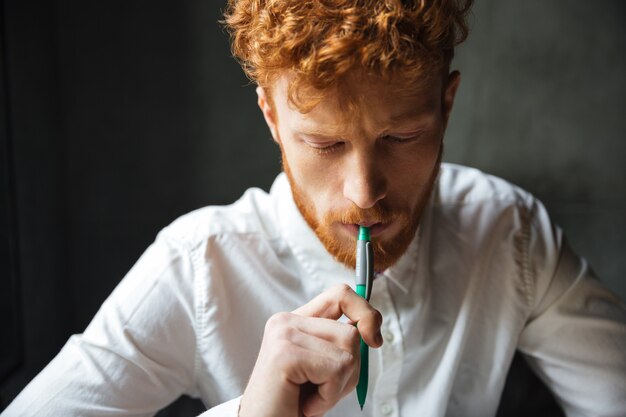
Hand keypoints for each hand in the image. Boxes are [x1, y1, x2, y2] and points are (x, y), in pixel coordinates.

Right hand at [239, 284, 383, 416]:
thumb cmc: (293, 404)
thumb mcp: (324, 368)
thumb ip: (341, 344)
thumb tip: (370, 332)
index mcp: (295, 321)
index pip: (341, 295)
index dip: (365, 312)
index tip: (374, 339)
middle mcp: (286, 321)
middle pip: (351, 332)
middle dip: (349, 370)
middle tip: (321, 389)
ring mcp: (284, 334)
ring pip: (348, 353)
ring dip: (338, 386)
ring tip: (311, 397)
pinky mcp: (285, 354)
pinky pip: (336, 371)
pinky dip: (328, 397)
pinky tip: (305, 405)